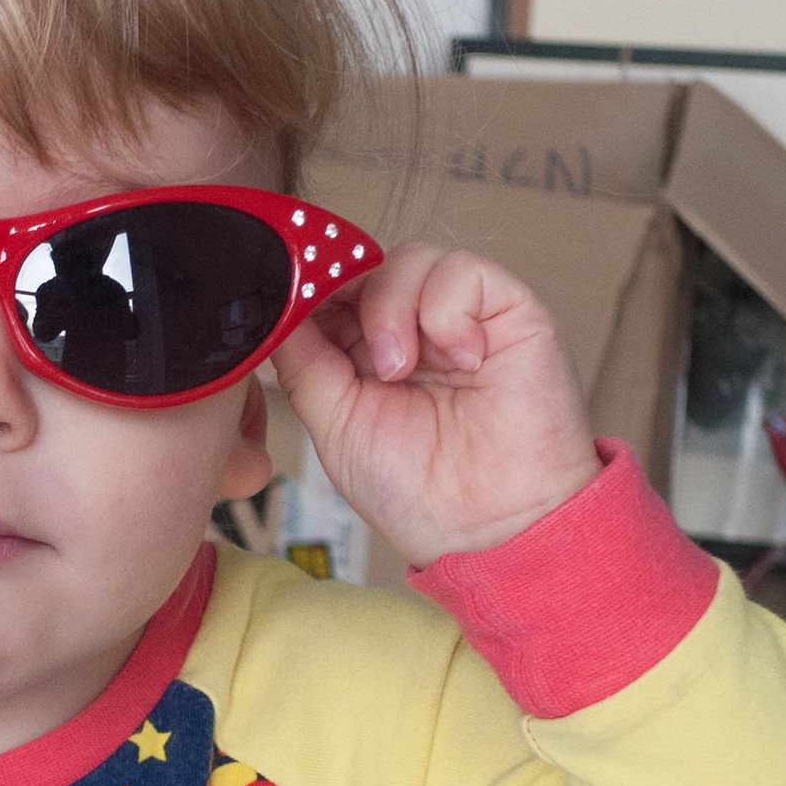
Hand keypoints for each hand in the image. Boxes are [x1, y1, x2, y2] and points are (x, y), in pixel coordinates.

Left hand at [269, 243, 602, 568]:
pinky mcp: (509, 311)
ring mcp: (459, 316)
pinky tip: (462, 359)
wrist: (487, 528)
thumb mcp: (333, 422)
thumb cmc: (414, 488)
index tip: (292, 312)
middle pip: (364, 265)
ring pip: (409, 258)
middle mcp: (411, 327)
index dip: (309, 291)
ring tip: (400, 369)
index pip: (329, 290)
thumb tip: (276, 308)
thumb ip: (303, 361)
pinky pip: (464, 270)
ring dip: (391, 309)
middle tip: (351, 353)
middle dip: (345, 296)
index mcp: (363, 352)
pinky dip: (448, 311)